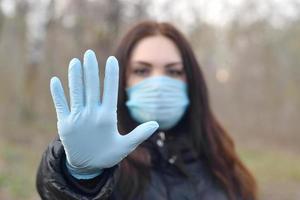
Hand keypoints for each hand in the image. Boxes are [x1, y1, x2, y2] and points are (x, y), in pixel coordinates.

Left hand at [50, 50, 158, 178]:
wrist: (85, 168)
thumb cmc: (107, 155)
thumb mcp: (125, 146)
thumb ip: (140, 134)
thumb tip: (156, 123)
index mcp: (107, 118)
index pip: (110, 91)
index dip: (111, 74)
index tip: (111, 60)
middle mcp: (91, 115)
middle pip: (91, 87)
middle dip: (91, 69)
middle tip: (89, 53)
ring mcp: (76, 119)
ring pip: (76, 93)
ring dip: (75, 76)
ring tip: (75, 61)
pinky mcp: (64, 124)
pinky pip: (60, 105)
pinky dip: (57, 93)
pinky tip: (54, 80)